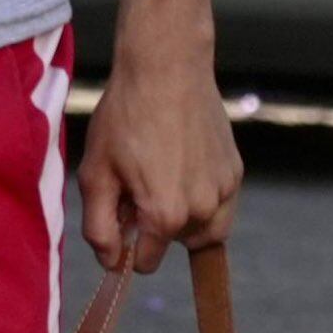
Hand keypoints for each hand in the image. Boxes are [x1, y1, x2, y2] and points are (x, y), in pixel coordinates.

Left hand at [79, 43, 237, 270]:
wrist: (166, 69)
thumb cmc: (125, 117)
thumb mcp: (96, 174)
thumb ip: (99, 227)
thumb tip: (111, 262)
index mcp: (165, 215)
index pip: (145, 262)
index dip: (127, 244)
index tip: (120, 216)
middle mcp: (203, 210)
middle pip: (175, 245)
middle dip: (156, 228)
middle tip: (138, 186)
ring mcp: (225, 191)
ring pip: (204, 230)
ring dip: (184, 219)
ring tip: (162, 180)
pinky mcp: (236, 171)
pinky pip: (221, 204)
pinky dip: (202, 197)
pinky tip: (182, 165)